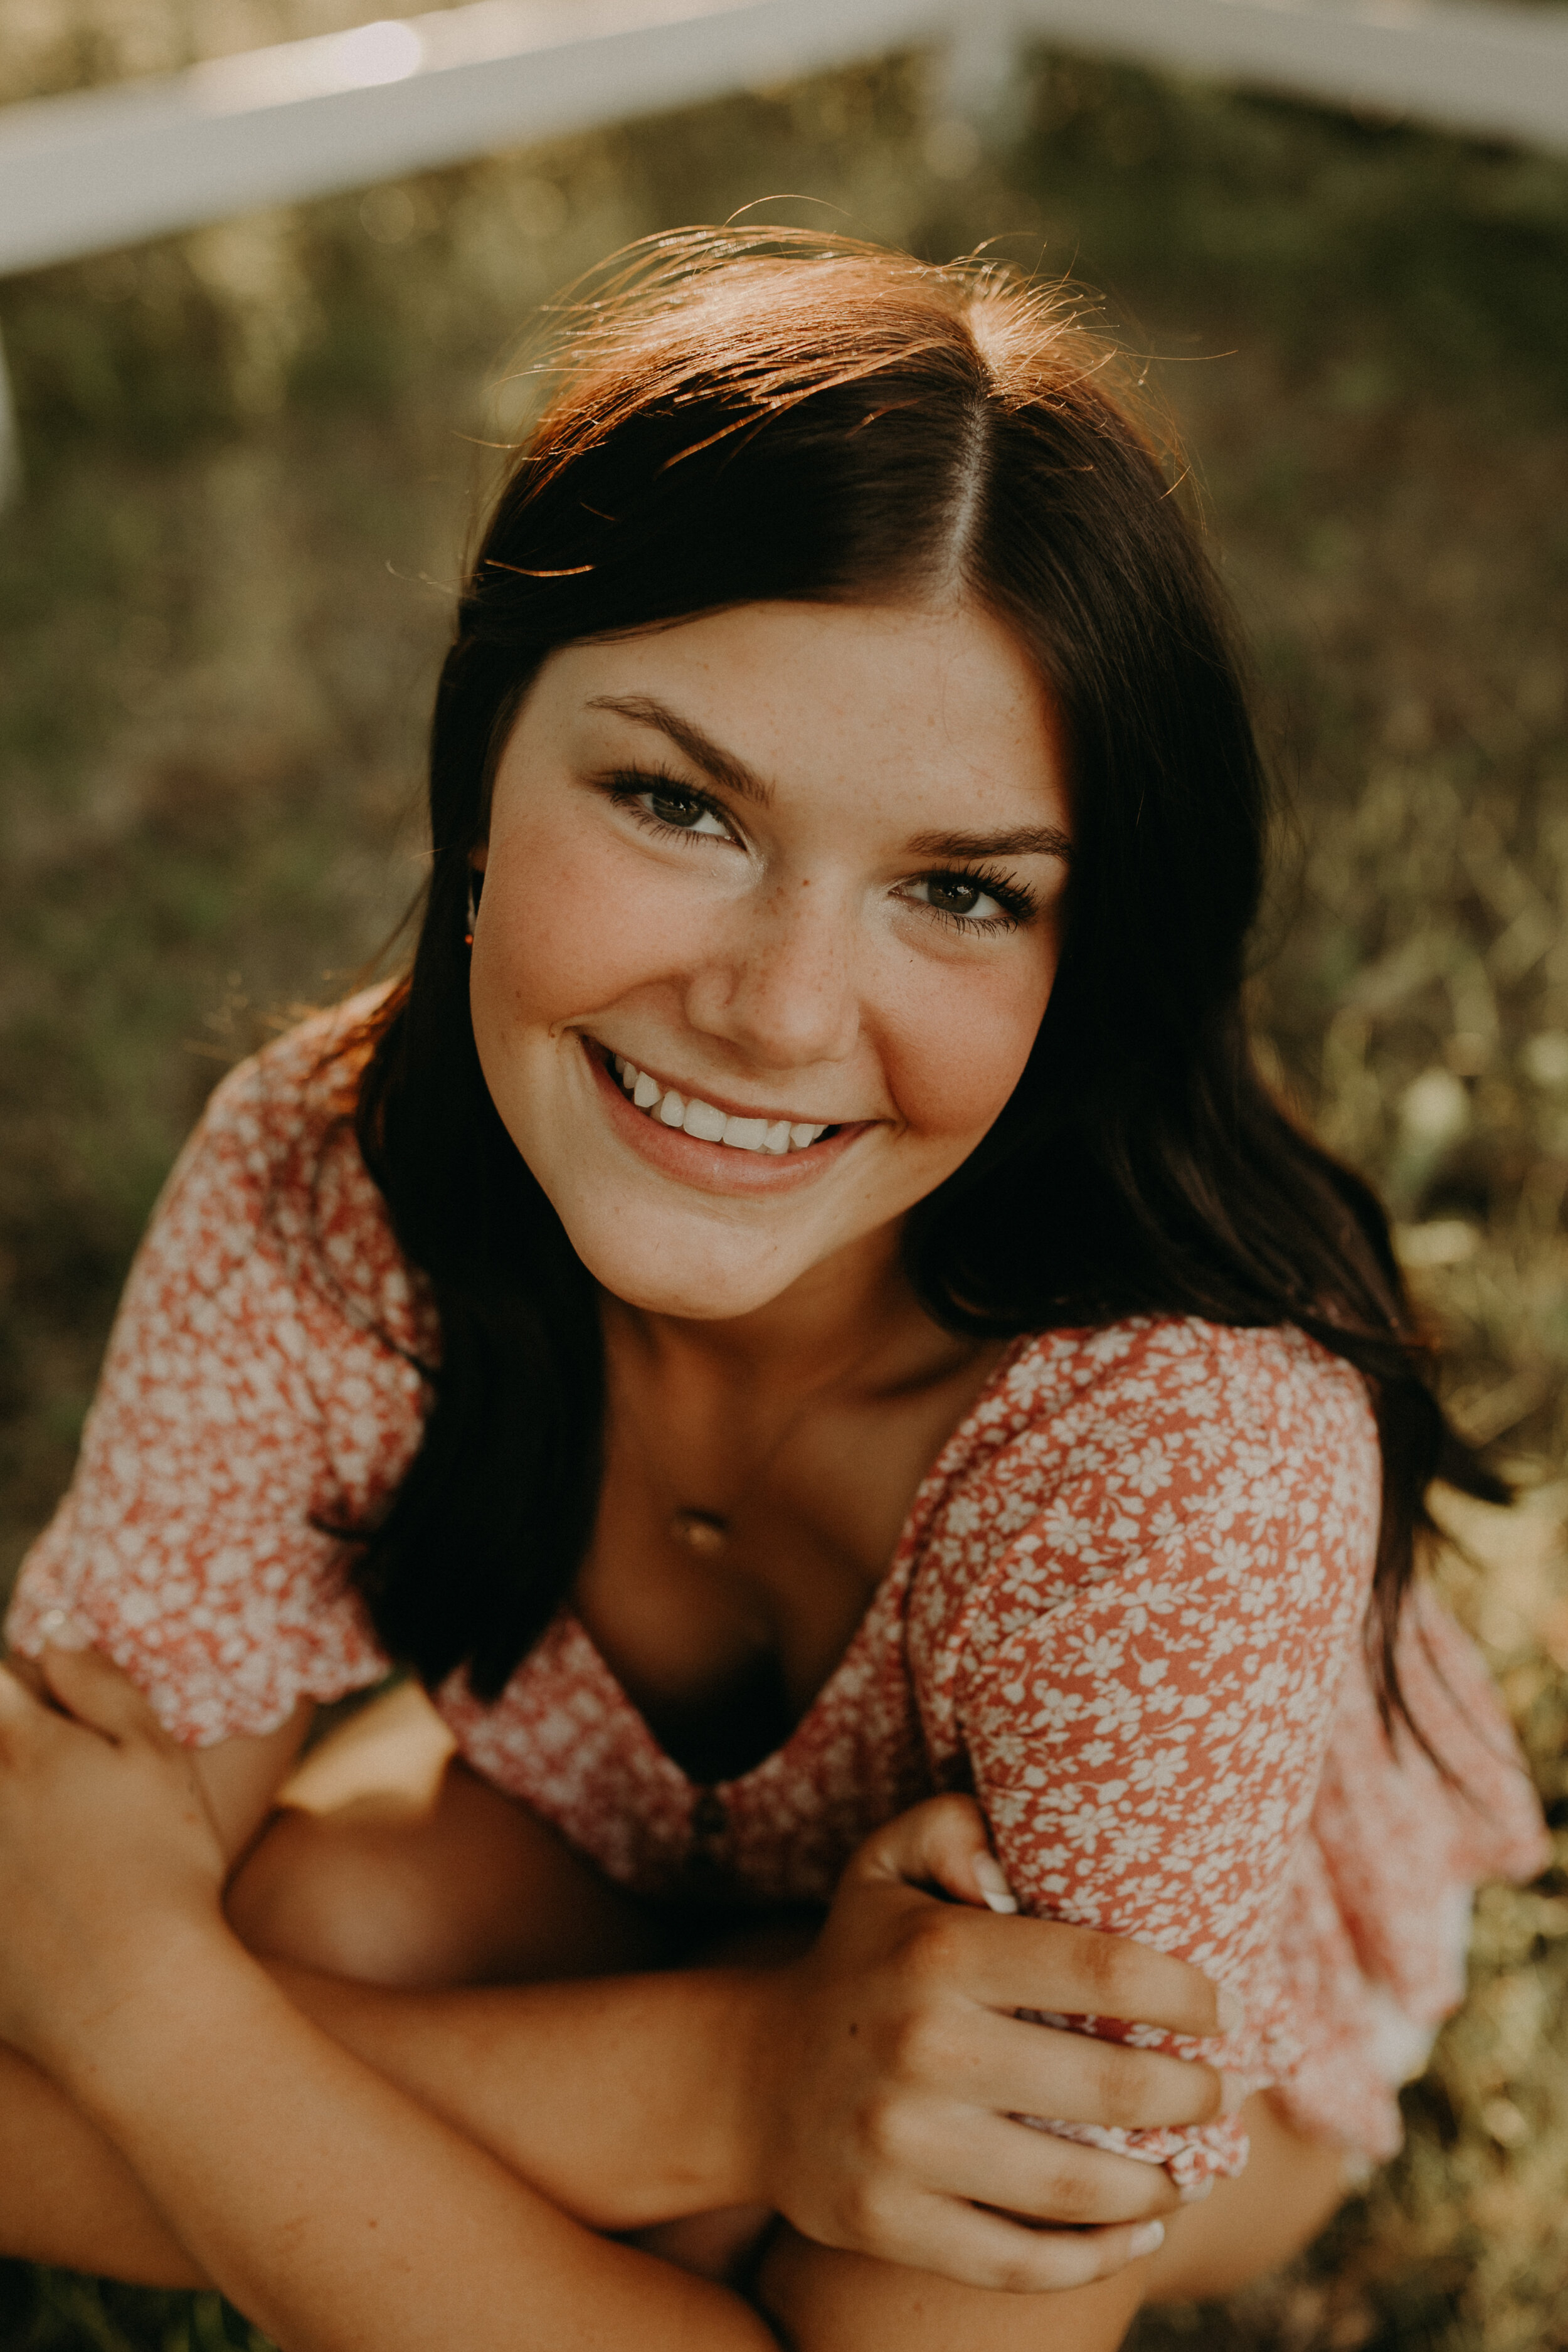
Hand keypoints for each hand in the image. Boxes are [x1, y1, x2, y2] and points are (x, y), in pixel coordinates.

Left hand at [0, 1646, 227, 2073]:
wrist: (132, 1998)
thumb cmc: (161, 1865)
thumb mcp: (153, 1754)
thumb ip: (99, 1683)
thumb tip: (54, 1635)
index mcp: (15, 1743)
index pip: (0, 1679)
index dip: (27, 1682)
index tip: (53, 1705)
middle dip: (15, 1750)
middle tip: (62, 1790)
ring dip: (17, 1816)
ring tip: (60, 1845)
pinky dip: (8, 1873)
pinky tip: (39, 1895)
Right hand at [748, 1794, 1234, 2293]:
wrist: (746, 2078)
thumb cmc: (857, 1960)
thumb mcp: (886, 1864)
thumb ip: (954, 1826)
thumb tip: (1016, 1868)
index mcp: (937, 1953)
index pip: (1101, 1967)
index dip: (1186, 1991)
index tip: (1225, 2008)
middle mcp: (922, 2048)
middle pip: (1110, 2086)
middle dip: (1194, 2094)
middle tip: (1222, 2091)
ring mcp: (903, 2145)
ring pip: (1077, 2187)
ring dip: (1163, 2184)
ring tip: (1195, 2167)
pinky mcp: (889, 2222)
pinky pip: (1022, 2261)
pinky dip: (1100, 2257)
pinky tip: (1143, 2229)